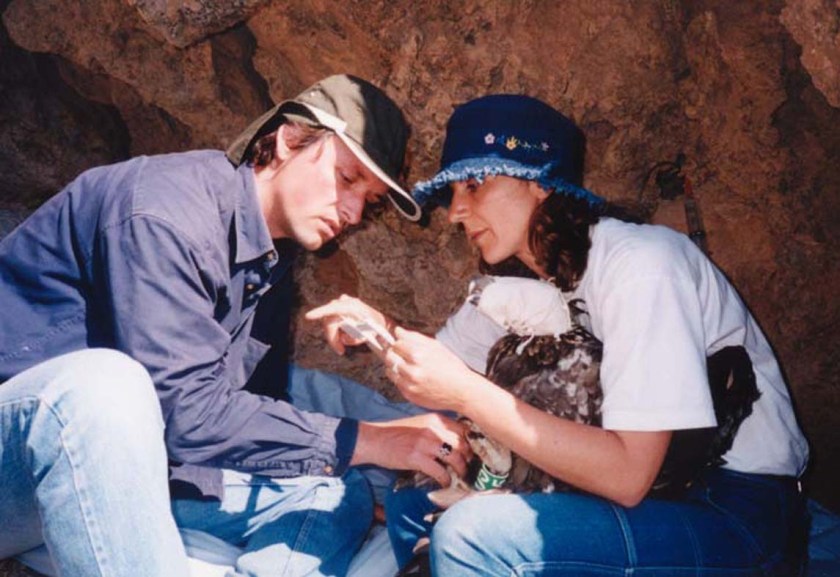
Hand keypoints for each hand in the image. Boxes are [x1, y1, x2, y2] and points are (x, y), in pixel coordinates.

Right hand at [304, 295, 392, 355]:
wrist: (379, 321)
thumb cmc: (375, 327)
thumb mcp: (367, 335)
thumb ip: (354, 338)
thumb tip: (343, 339)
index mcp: (352, 306)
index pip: (333, 309)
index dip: (319, 312)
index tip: (308, 316)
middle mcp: (344, 302)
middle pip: (329, 322)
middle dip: (333, 338)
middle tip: (340, 351)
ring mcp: (341, 303)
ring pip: (330, 324)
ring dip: (336, 336)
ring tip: (349, 342)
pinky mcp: (339, 307)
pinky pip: (332, 322)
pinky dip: (337, 332)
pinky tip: (348, 334)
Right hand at [352, 413, 471, 486]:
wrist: (374, 439)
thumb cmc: (397, 433)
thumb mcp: (420, 423)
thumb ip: (438, 429)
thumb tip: (457, 443)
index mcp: (435, 419)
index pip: (464, 429)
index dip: (471, 443)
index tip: (473, 453)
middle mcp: (433, 428)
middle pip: (463, 444)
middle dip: (469, 459)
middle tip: (468, 468)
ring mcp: (425, 443)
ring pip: (455, 458)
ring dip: (460, 470)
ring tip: (459, 477)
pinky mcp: (417, 458)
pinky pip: (440, 472)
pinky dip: (445, 480)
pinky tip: (444, 483)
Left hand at [383, 327, 481, 412]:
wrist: (462, 391)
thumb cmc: (451, 366)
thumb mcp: (436, 346)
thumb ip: (414, 337)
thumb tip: (397, 331)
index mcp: (418, 355)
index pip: (396, 343)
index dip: (399, 342)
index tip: (402, 343)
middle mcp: (411, 370)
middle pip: (389, 356)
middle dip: (393, 352)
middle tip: (400, 353)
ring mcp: (409, 384)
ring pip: (389, 370)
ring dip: (394, 366)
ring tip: (407, 365)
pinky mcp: (409, 395)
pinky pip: (396, 383)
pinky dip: (400, 378)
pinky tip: (412, 376)